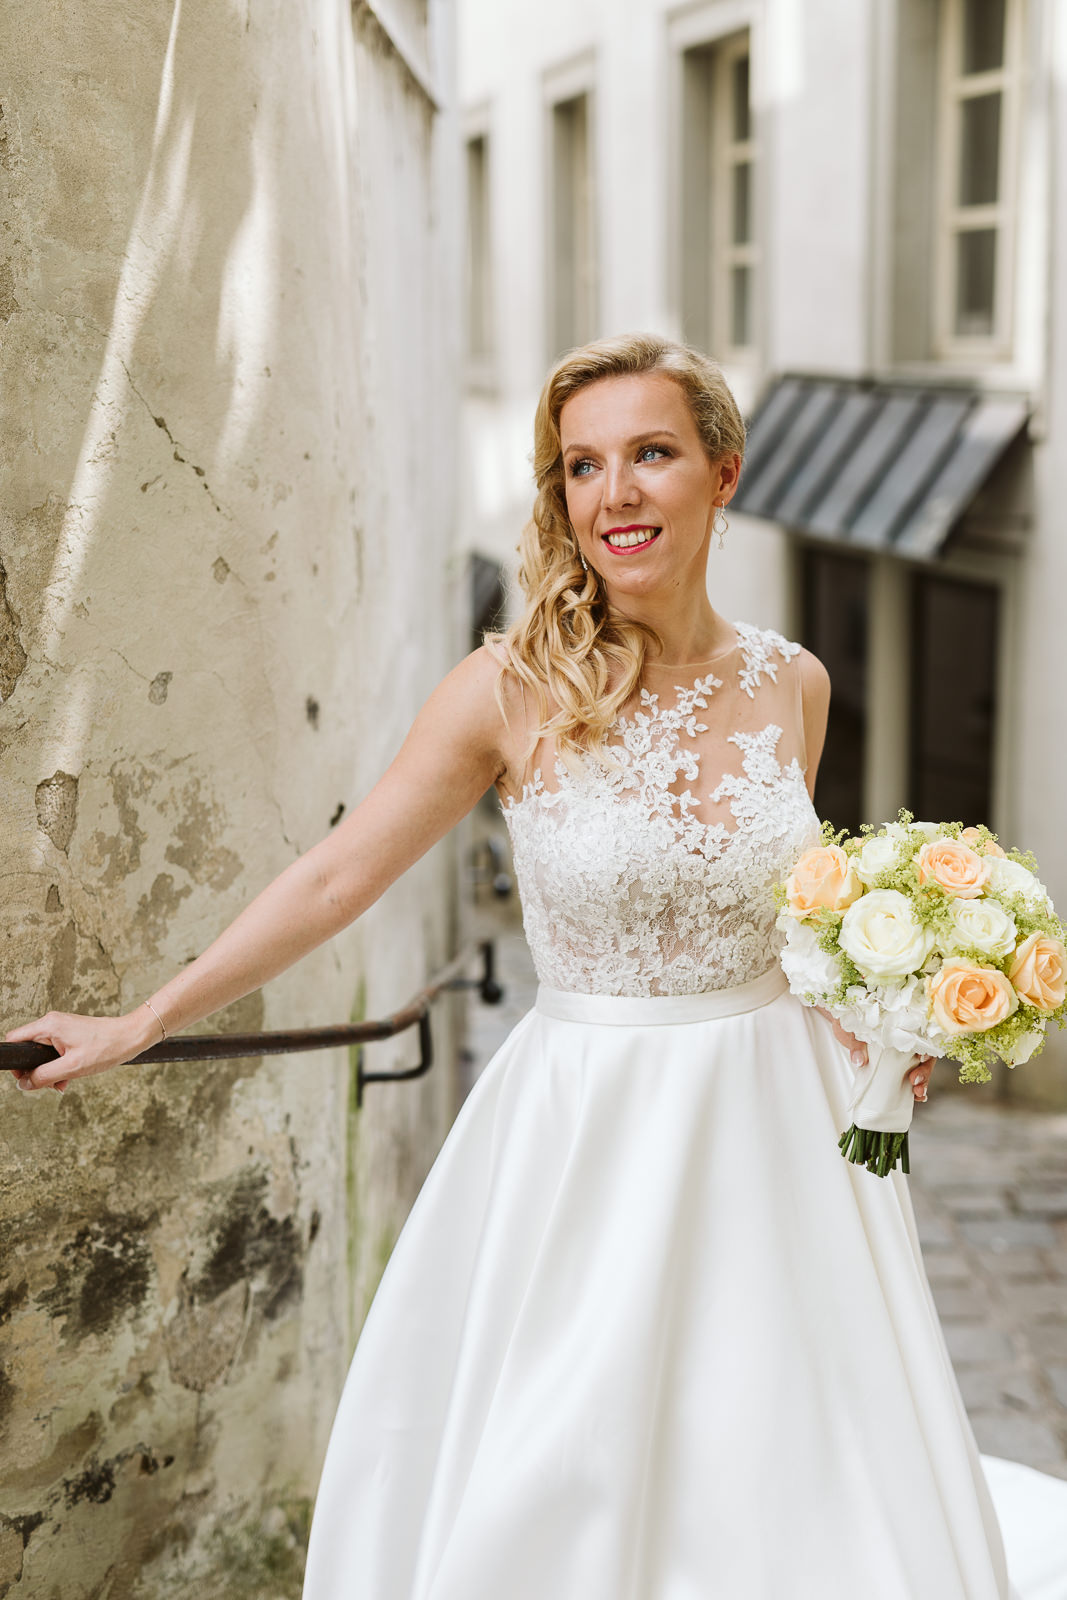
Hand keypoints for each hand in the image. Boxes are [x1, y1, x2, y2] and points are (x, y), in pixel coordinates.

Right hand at [4, 1008, 159, 1092]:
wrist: (131, 1037)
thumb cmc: (106, 1047)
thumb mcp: (72, 1067)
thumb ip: (44, 1076)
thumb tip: (24, 1084)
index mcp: (49, 1025)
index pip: (15, 1039)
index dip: (16, 1061)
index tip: (25, 1076)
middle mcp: (52, 1023)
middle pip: (28, 1048)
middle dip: (37, 1070)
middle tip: (50, 1083)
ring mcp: (62, 1027)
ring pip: (42, 1053)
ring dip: (50, 1071)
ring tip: (64, 1082)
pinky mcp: (70, 1033)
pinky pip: (55, 1051)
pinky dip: (60, 1066)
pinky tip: (70, 1077)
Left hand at [812, 1006, 934, 1100]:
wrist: (843, 1024)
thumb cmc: (851, 1021)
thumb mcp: (852, 1030)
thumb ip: (856, 1044)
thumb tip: (860, 1061)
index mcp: (899, 1026)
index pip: (921, 1036)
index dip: (926, 1047)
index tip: (922, 1058)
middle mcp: (905, 1040)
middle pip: (924, 1055)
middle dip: (924, 1071)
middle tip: (915, 1081)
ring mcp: (901, 1055)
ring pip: (919, 1068)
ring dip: (921, 1083)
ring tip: (917, 1094)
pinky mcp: (894, 1067)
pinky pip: (907, 1078)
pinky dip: (912, 1089)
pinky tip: (914, 1098)